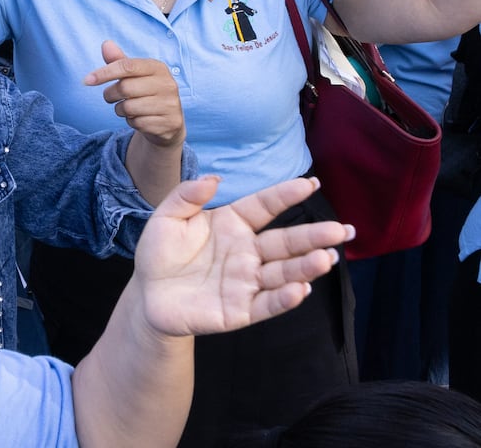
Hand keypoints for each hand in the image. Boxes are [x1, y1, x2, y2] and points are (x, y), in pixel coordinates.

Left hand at [82, 40, 184, 147]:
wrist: (167, 121)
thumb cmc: (145, 92)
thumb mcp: (133, 75)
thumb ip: (119, 61)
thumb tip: (106, 44)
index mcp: (158, 68)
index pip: (128, 66)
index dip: (105, 72)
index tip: (87, 80)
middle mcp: (168, 84)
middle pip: (125, 88)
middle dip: (110, 94)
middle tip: (110, 97)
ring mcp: (170, 104)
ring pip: (129, 108)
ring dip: (120, 110)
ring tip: (127, 108)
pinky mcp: (170, 123)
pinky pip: (137, 123)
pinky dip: (131, 122)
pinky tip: (139, 119)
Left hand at [134, 176, 349, 337]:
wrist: (148, 295)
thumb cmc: (159, 253)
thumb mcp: (166, 218)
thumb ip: (187, 196)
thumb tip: (214, 178)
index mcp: (233, 224)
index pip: (264, 206)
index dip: (286, 195)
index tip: (311, 183)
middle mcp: (247, 252)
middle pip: (285, 242)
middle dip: (314, 236)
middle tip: (342, 230)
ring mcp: (247, 282)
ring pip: (283, 273)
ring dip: (306, 267)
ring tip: (327, 258)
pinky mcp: (240, 310)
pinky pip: (267, 304)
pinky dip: (284, 298)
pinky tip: (301, 289)